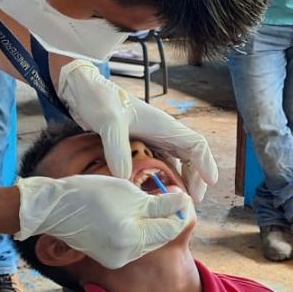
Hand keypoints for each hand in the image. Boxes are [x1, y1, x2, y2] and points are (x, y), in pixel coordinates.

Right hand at [16, 175, 191, 267]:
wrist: (55, 208)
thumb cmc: (91, 194)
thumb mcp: (130, 193)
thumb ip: (160, 203)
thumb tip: (184, 203)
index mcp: (132, 238)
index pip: (172, 228)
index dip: (179, 209)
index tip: (177, 193)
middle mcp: (126, 255)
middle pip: (162, 236)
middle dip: (166, 217)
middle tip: (163, 195)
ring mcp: (117, 260)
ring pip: (149, 240)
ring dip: (152, 223)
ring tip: (141, 204)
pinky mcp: (110, 259)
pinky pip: (135, 245)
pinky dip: (138, 230)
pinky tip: (128, 216)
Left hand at [57, 59, 217, 200]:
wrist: (83, 89)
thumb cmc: (99, 99)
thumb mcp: (108, 122)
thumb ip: (116, 148)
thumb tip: (125, 177)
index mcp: (163, 125)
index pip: (195, 145)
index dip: (205, 164)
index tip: (210, 183)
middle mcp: (162, 132)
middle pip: (191, 157)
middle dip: (196, 178)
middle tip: (193, 202)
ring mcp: (151, 138)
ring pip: (176, 161)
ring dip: (181, 179)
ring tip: (177, 200)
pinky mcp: (139, 144)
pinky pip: (159, 163)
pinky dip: (163, 177)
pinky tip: (155, 191)